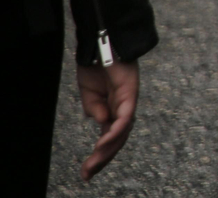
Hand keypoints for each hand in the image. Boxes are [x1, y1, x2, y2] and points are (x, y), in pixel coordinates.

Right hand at [76, 60, 139, 179]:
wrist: (101, 44)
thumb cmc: (97, 66)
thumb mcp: (90, 94)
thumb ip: (95, 109)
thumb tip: (101, 122)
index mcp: (114, 110)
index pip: (110, 138)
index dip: (100, 155)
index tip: (86, 172)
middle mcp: (124, 108)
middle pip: (118, 139)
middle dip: (103, 159)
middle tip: (87, 175)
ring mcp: (128, 101)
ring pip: (122, 132)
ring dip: (108, 149)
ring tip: (94, 162)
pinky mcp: (130, 93)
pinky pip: (125, 117)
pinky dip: (115, 130)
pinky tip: (104, 142)